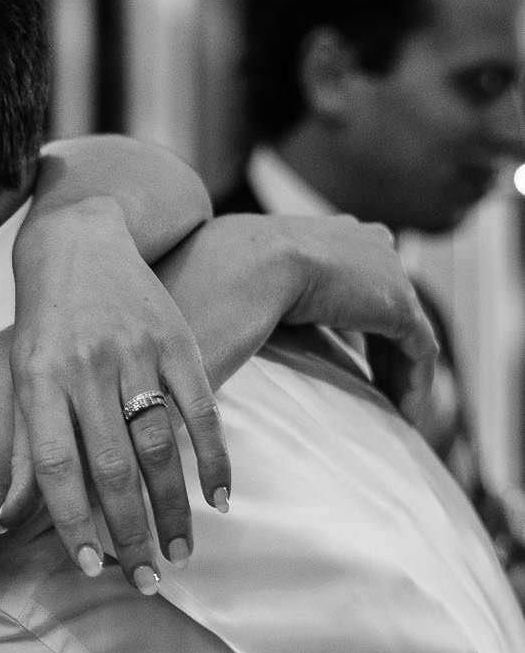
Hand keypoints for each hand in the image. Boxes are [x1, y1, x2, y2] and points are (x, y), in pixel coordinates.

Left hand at [0, 197, 230, 587]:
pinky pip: (201, 408)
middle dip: (131, 530)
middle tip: (148, 581)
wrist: (80, 239)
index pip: (57, 466)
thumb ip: (22, 454)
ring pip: (159, 445)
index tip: (92, 567)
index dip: (73, 521)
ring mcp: (135, 352)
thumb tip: (3, 525)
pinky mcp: (176, 340)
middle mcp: (87, 369)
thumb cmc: (43, 326)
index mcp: (39, 383)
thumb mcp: (20, 382)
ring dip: (173, 508)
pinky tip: (219, 500)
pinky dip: (214, 457)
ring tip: (180, 555)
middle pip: (112, 466)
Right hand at [262, 214, 437, 419]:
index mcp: (335, 235)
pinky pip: (420, 350)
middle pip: (386, 307)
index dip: (354, 325)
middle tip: (372, 393)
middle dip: (382, 352)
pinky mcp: (400, 304)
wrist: (253, 265)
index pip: (356, 283)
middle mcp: (369, 245)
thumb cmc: (232, 273)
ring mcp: (390, 272)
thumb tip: (242, 326)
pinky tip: (404, 417)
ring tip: (389, 414)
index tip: (342, 360)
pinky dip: (415, 383)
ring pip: (407, 332)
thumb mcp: (252, 279)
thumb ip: (269, 295)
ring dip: (399, 374)